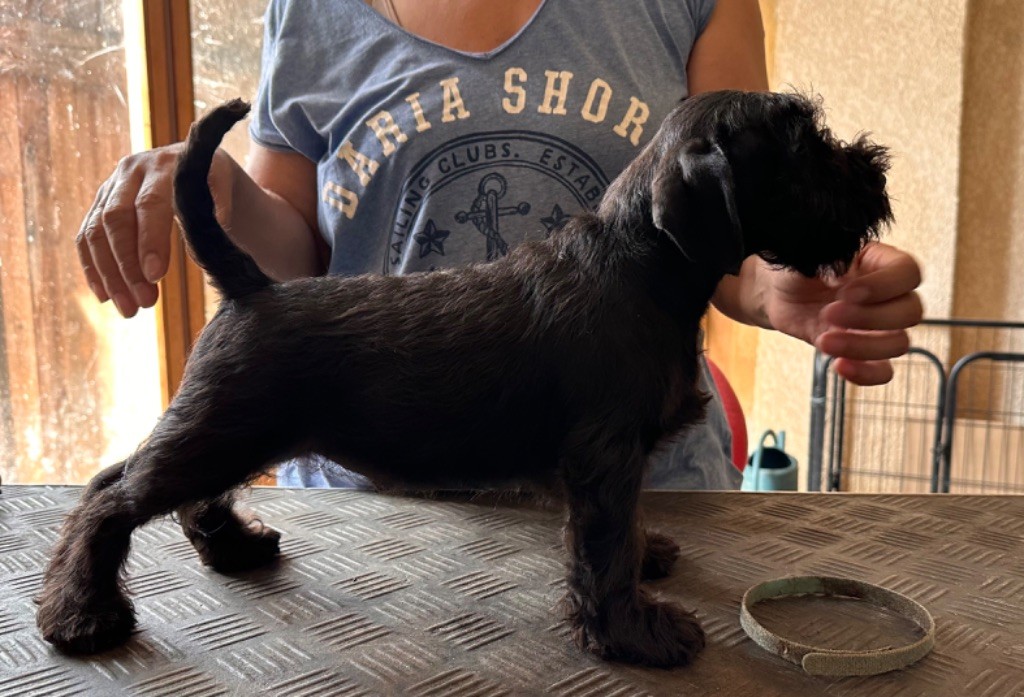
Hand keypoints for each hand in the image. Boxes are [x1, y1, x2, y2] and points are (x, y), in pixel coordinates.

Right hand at [76, 145, 235, 316]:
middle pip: (116, 219)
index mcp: (166, 165)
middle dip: (128, 265)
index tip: (156, 276)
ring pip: (96, 231)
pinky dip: (93, 267)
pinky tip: (104, 295)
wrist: (199, 166)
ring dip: (110, 274)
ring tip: (128, 309)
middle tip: (143, 303)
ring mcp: (113, 185)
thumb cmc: (218, 185)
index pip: (149, 204)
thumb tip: (216, 231)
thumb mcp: (227, 188)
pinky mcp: (101, 201)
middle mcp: (134, 169)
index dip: (150, 241)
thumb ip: (220, 204)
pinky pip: (87, 236)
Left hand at [763, 242, 922, 385]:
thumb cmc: (798, 268)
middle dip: (870, 317)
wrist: (777, 293)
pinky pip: (882, 371)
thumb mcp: (807, 255)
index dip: (885, 285)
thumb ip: (828, 257)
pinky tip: (839, 365)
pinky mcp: (862, 352)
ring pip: (899, 344)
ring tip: (824, 340)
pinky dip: (865, 374)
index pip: (908, 273)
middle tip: (829, 313)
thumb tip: (840, 268)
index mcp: (879, 263)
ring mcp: (878, 327)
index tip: (847, 291)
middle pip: (910, 312)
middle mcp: (887, 295)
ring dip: (863, 346)